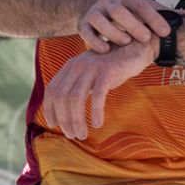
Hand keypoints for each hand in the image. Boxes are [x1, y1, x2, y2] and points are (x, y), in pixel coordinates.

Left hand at [41, 42, 156, 140]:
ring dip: (76, 120)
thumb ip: (77, 86)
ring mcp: (92, 67)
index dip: (49, 109)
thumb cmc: (112, 68)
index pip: (52, 90)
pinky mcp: (108, 71)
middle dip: (64, 119)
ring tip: (82, 134)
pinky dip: (96, 112)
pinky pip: (98, 95)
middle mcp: (77, 65)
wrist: (135, 48)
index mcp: (70, 66)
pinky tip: (97, 124)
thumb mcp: (90, 75)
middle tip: (72, 135)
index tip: (53, 125)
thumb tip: (66, 113)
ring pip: (76, 98)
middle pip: (62, 97)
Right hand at [78, 0, 172, 54]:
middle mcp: (109, 1)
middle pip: (118, 11)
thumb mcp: (145, 8)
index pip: (142, 5)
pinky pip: (86, 32)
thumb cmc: (129, 11)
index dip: (155, 18)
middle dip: (133, 25)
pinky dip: (95, 42)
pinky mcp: (83, 24)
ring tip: (125, 42)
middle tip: (146, 38)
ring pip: (99, 20)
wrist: (97, 7)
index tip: (166, 32)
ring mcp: (95, 11)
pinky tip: (106, 50)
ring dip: (113, 33)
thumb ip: (165, 13)